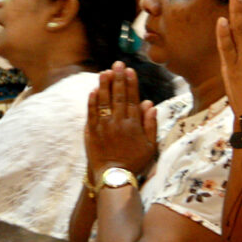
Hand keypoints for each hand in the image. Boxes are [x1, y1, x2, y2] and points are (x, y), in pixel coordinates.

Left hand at [85, 62, 157, 180]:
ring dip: (104, 85)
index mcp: (133, 124)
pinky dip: (92, 101)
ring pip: (103, 101)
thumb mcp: (150, 146)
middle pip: (117, 96)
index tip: (130, 70)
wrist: (114, 177)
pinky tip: (93, 90)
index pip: (132, 98)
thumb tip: (149, 104)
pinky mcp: (91, 132)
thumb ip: (150, 124)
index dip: (131, 83)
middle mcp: (118, 122)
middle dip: (118, 78)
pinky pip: (91, 113)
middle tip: (117, 64)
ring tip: (104, 72)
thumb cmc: (135, 162)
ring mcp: (103, 126)